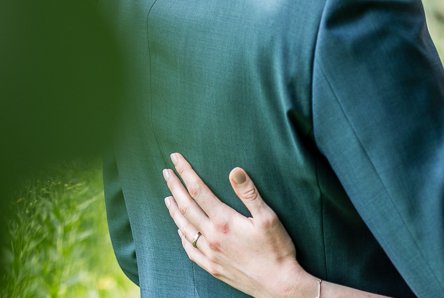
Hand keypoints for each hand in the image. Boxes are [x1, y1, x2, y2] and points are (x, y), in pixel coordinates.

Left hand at [163, 152, 317, 297]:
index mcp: (224, 221)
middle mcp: (212, 237)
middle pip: (187, 207)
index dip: (186, 172)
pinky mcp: (212, 267)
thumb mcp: (268, 217)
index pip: (199, 191)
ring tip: (167, 197)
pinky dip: (182, 237)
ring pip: (184, 228)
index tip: (175, 159)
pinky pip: (190, 250)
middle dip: (175, 187)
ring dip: (174, 210)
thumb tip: (235, 171)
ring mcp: (210, 254)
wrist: (277, 284)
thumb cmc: (277, 250)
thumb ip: (249, 193)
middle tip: (166, 172)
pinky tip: (180, 231)